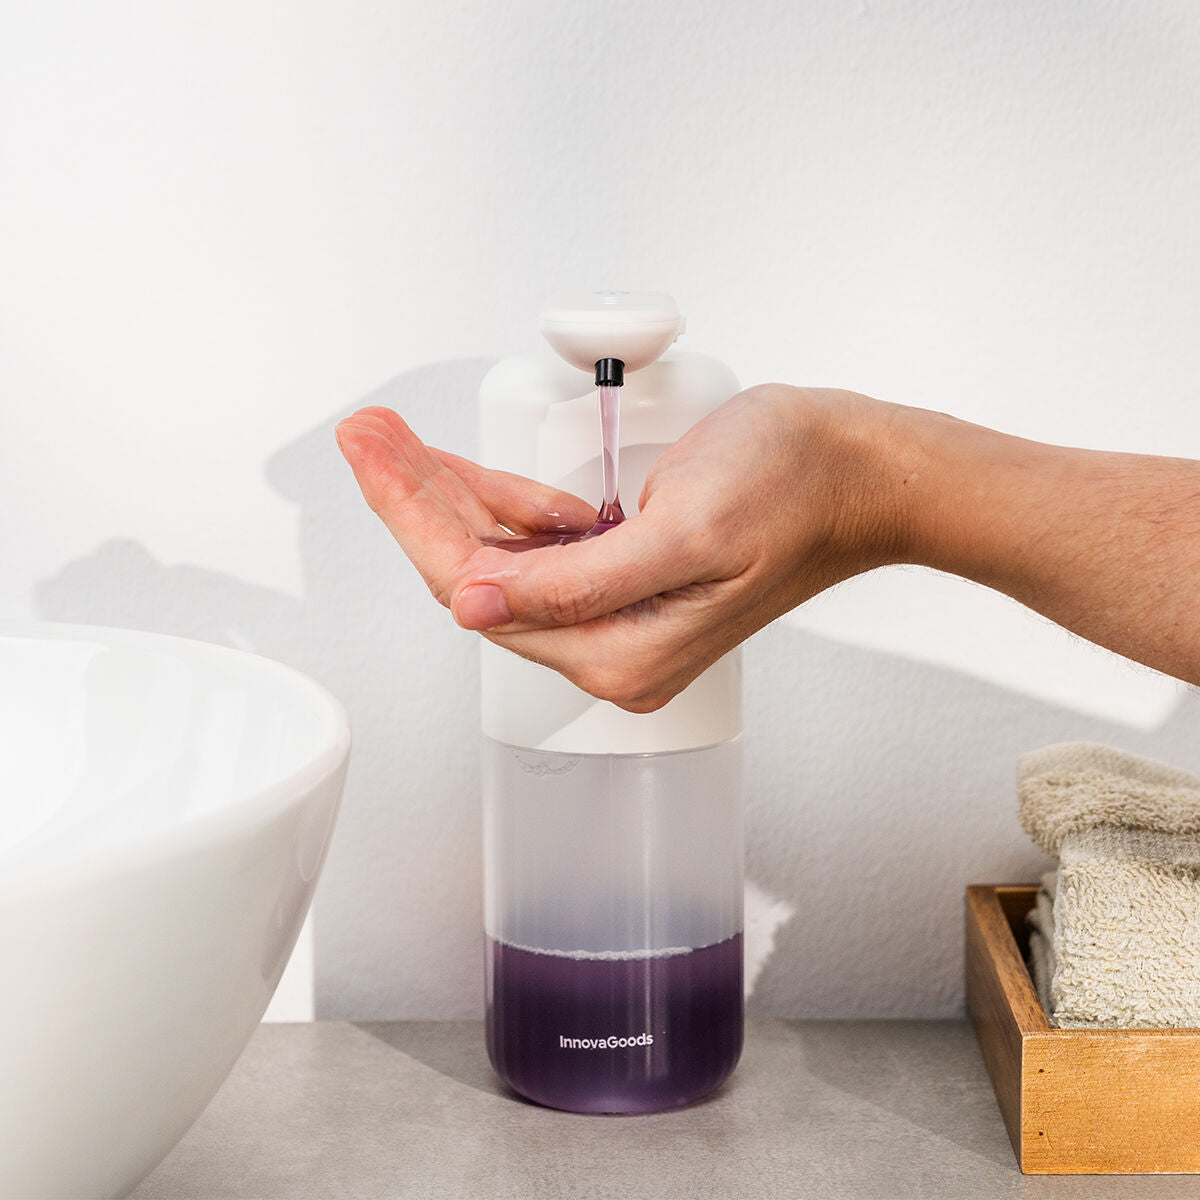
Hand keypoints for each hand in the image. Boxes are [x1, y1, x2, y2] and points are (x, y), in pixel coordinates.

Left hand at [335, 386, 903, 710]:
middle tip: (366, 435)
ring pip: (499, 559)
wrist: (854, 472)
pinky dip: (501, 505)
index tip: (370, 454)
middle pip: (478, 576)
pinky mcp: (624, 582)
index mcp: (618, 650)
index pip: (480, 588)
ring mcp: (615, 616)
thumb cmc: (794, 491)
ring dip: (448, 498)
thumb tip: (480, 608)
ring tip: (393, 442)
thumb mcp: (684, 532)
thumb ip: (577, 583)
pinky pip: (537, 547)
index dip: (414, 515)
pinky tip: (467, 475)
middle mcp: (610, 645)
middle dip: (416, 499)